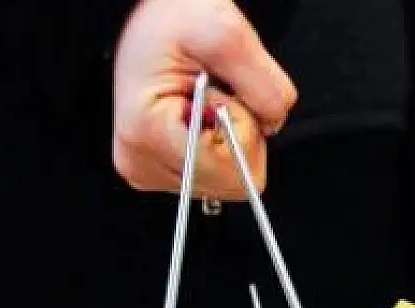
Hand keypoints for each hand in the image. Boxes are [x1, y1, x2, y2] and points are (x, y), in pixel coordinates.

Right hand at [112, 0, 296, 198]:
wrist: (151, 16)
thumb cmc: (174, 17)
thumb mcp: (225, 32)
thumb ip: (262, 84)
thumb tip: (275, 124)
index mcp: (147, 135)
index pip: (228, 173)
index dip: (241, 130)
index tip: (221, 93)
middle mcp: (140, 162)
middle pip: (229, 182)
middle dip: (236, 135)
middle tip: (215, 93)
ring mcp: (146, 170)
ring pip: (224, 180)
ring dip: (227, 136)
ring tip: (203, 98)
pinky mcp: (156, 170)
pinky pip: (212, 174)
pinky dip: (216, 142)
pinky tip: (198, 111)